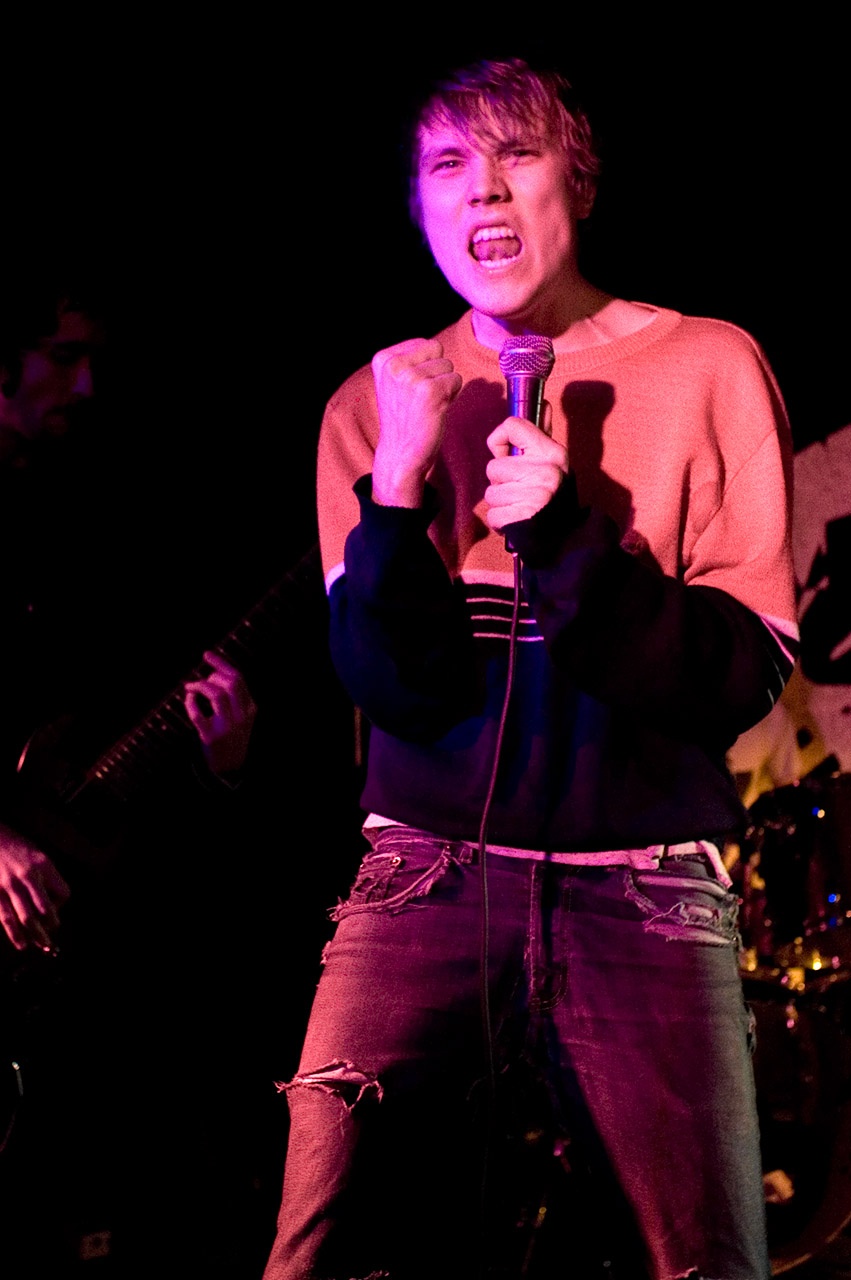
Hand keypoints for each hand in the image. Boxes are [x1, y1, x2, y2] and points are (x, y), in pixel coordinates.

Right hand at [0, 823, 69, 951]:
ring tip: (41, 946)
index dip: (61, 904)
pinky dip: (15, 934)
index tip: (56, 908)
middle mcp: (28, 875)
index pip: (63, 892)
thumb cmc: (14, 846)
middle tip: (52, 937)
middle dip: (51, 926)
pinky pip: (7, 918)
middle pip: (46, 909)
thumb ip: (45, 876)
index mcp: (43, 864)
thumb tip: (49, 903)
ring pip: (27, 918)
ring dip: (36, 935)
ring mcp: (10, 886)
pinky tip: (21, 943)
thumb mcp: (36, 854)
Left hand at [184, 652, 257, 775]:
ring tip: (191, 687)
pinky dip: (190, 703)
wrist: (230, 766)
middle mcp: (241, 716)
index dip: (221, 663)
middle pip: (231, 683)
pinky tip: (188, 699)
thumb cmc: (233, 735)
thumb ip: (235, 697)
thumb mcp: (242, 716)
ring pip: (217, 695)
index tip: (207, 655)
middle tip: (202, 679)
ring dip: (201, 686)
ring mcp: (227, 727)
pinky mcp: (210, 737)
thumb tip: (214, 673)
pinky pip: (197, 715)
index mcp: (250, 708)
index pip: (238, 678)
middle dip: (212, 674)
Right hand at [371, 337, 461, 506]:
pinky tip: (435, 410)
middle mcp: (394, 365)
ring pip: (448, 366)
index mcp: (383, 359)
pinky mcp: (430, 392)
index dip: (427, 366)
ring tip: (427, 405)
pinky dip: (452, 395)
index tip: (412, 390)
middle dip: (437, 373)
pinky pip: (456, 380)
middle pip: (438, 350)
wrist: (400, 455)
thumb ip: (409, 360)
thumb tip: (436, 346)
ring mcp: (411, 378)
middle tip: (422, 398)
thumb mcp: (395, 382)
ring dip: (445, 385)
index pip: (425, 344)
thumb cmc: (404, 418)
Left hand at [484, 413, 567, 529]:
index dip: (500, 441)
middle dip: (501, 481)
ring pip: (490, 492)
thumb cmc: (553, 495)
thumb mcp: (554, 462)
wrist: (565, 537)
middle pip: (493, 466)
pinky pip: (492, 514)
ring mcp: (534, 496)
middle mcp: (545, 472)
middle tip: (521, 489)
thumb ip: (541, 433)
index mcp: (551, 453)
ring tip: (520, 505)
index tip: (508, 455)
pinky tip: (517, 519)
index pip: (512, 426)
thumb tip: (543, 402)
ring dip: (501, 502)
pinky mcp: (521, 518)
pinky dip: (500, 521)